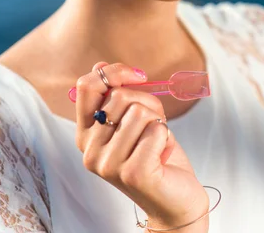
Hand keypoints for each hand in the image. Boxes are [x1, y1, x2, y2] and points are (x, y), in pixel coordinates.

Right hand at [73, 62, 207, 228]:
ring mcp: (108, 164)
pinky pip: (156, 130)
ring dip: (158, 123)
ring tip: (156, 144)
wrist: (177, 199)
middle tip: (154, 128)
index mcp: (86, 134)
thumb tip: (100, 65)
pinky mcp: (132, 174)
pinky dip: (166, 138)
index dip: (115, 72)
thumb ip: (117, 96)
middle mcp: (90, 150)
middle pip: (120, 97)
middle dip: (148, 104)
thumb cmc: (156, 155)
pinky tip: (161, 156)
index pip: (87, 86)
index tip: (139, 76)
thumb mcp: (135, 120)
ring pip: (140, 112)